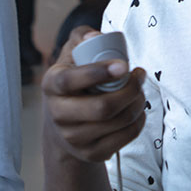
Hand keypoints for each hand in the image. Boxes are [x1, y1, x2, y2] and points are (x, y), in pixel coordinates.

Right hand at [41, 27, 146, 162]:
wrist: (64, 124)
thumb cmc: (74, 82)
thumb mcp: (72, 56)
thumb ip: (82, 38)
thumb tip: (95, 37)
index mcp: (51, 84)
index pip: (70, 81)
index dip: (97, 73)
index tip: (123, 65)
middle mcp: (58, 114)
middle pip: (101, 108)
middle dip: (129, 90)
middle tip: (140, 76)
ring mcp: (73, 138)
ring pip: (117, 122)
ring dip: (137, 103)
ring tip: (139, 90)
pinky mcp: (91, 153)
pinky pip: (125, 137)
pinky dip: (138, 121)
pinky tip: (137, 109)